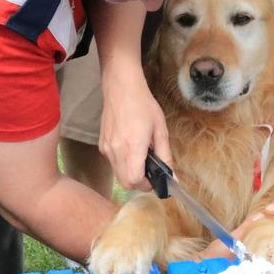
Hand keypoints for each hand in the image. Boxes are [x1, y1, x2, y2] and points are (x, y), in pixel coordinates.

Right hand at [98, 62, 170, 190]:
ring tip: (141, 156)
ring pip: (118, 174)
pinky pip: (113, 163)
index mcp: (133, 146)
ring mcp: (107, 148)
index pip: (134, 180)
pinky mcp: (102, 144)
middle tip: (150, 171)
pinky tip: (131, 149)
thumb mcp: (160, 130)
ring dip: (130, 173)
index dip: (146, 185)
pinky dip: (122, 164)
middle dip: (139, 182)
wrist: (121, 88)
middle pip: (125, 182)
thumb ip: (165, 156)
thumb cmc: (144, 105)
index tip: (155, 179)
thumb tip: (172, 177)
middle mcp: (116, 150)